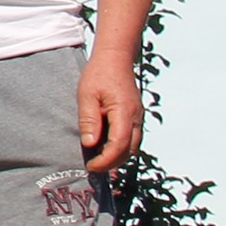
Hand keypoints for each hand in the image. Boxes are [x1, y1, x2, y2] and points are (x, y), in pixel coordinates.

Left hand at [78, 49, 143, 173]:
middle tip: (92, 167)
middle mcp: (136, 118)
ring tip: (97, 161)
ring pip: (133, 147)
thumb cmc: (99, 74)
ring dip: (117, 157)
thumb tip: (90, 144)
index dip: (105, 160)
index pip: (119, 144)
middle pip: (129, 150)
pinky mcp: (135, 117)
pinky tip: (105, 149)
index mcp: (124, 112)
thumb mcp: (87, 95)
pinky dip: (120, 148)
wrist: (115, 58)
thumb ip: (89, 120)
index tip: (90, 166)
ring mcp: (138, 118)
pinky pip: (131, 139)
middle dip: (112, 163)